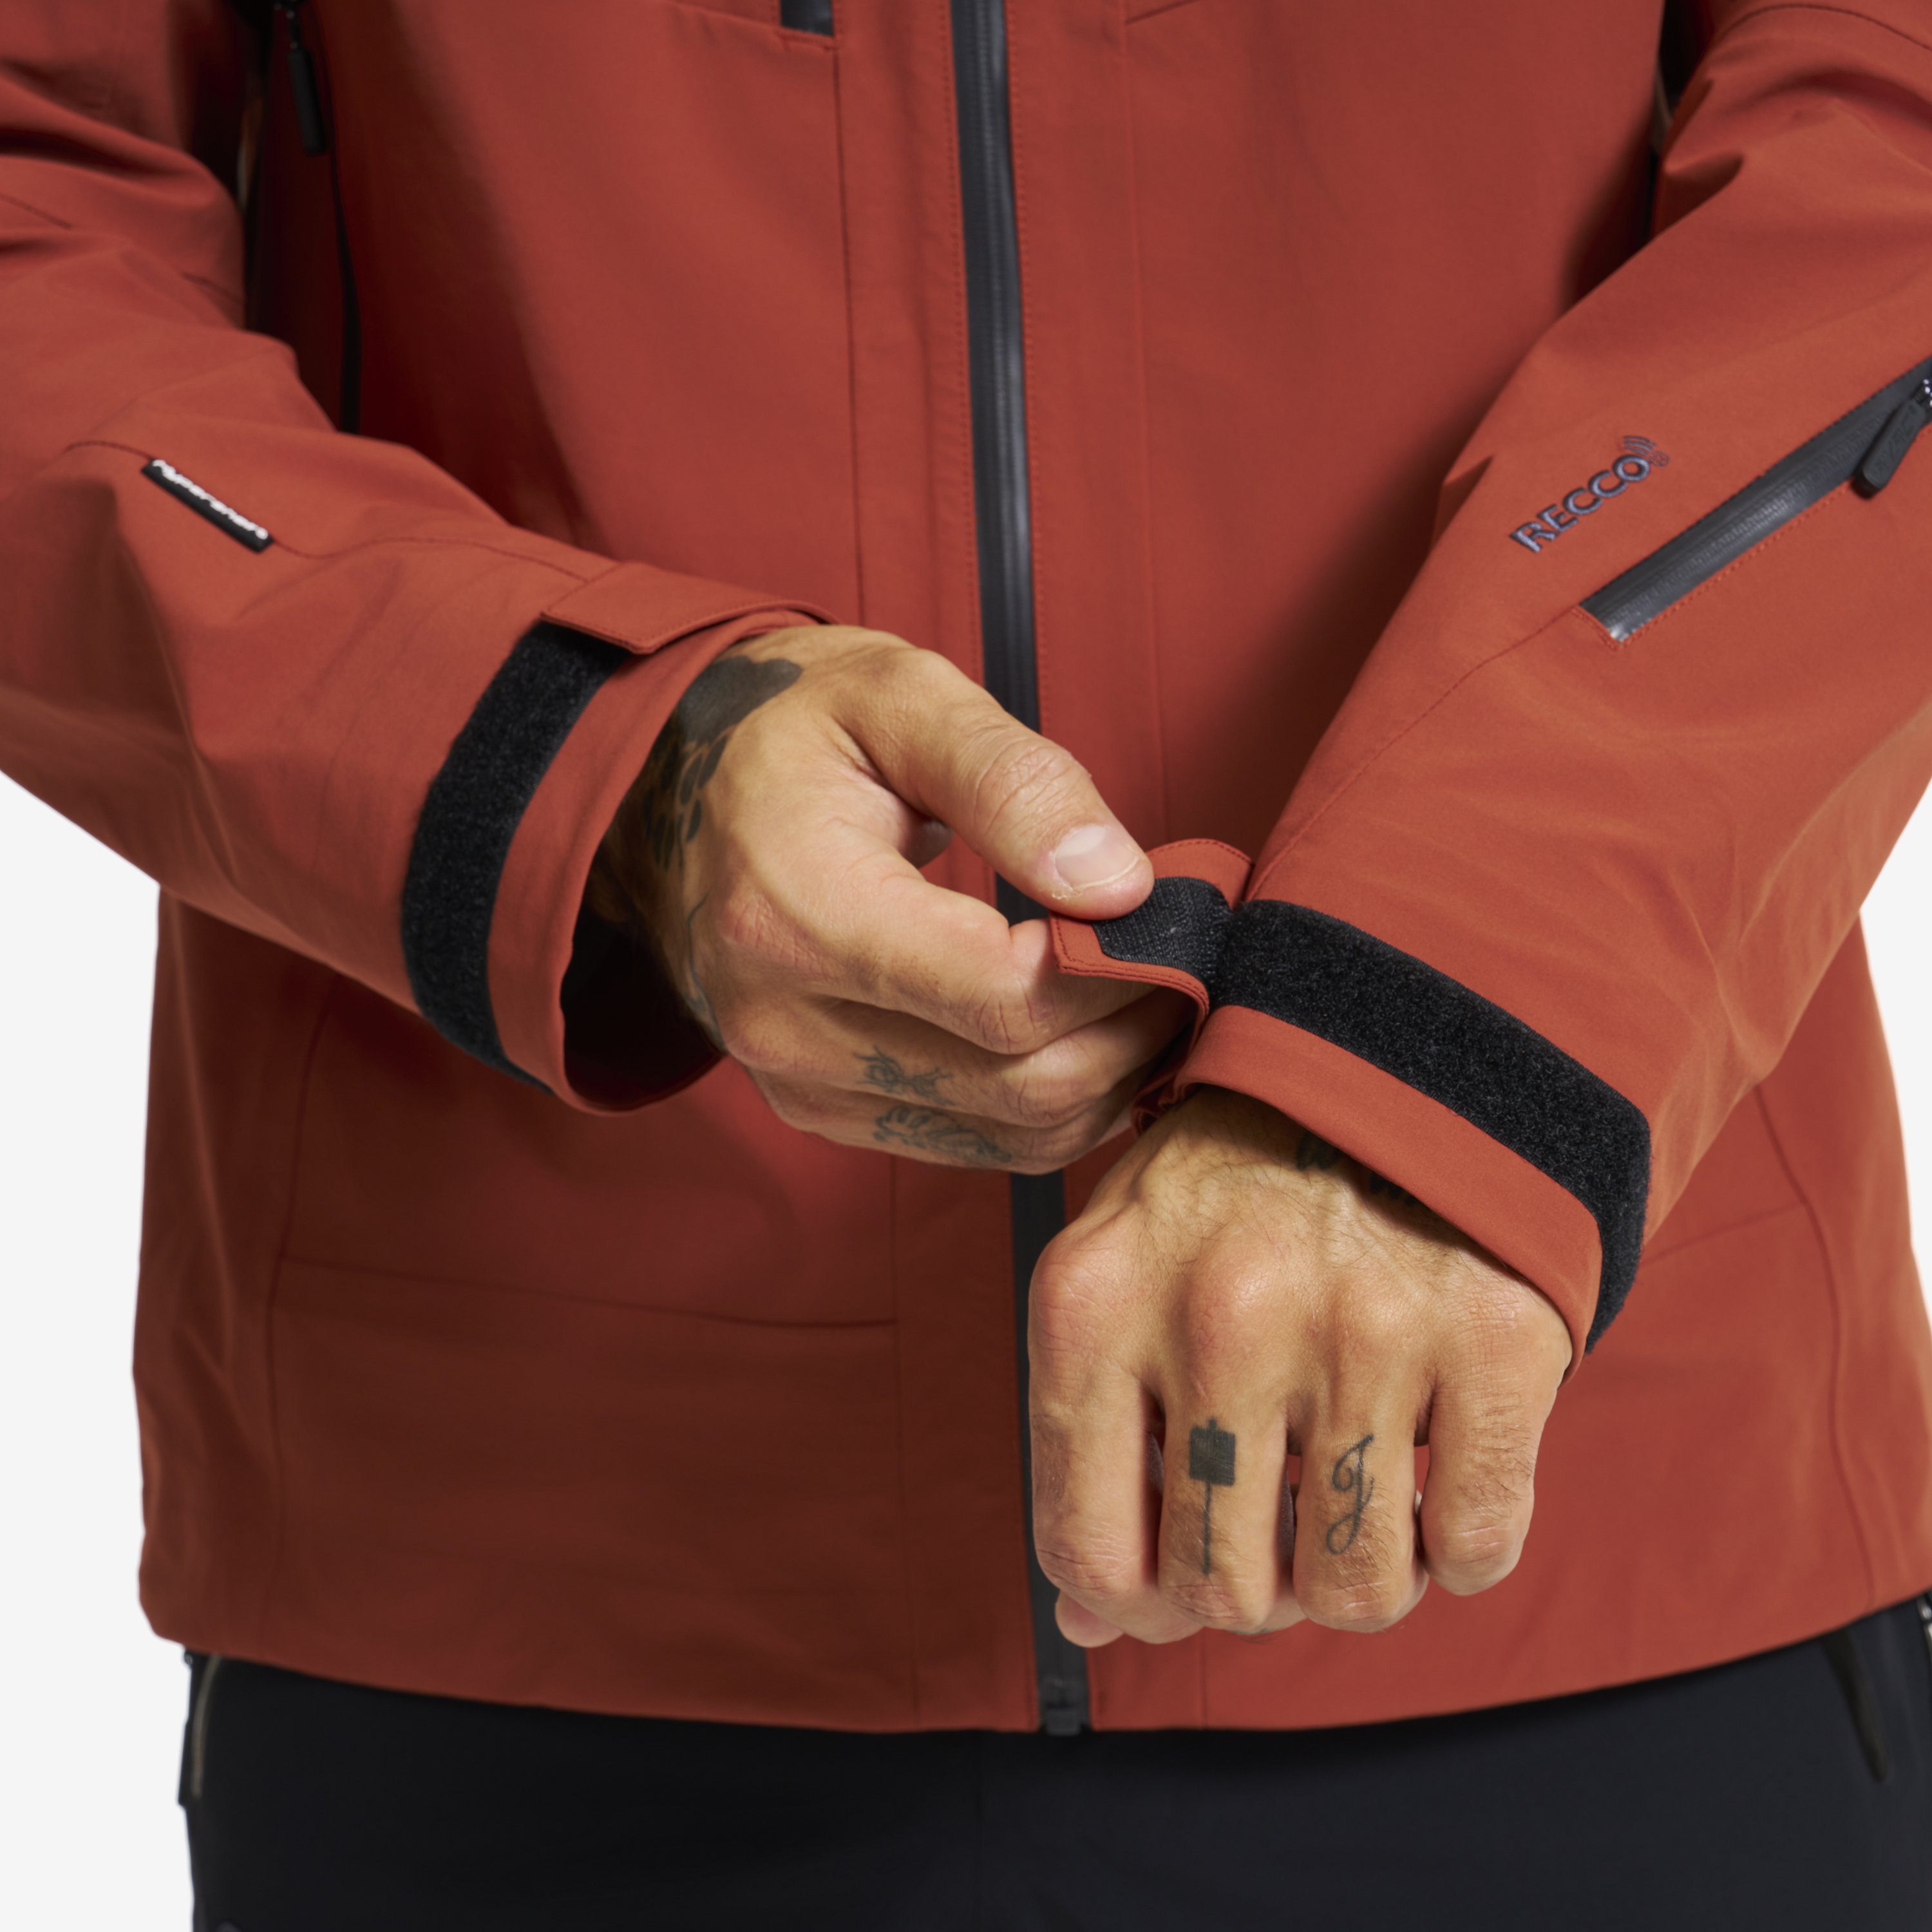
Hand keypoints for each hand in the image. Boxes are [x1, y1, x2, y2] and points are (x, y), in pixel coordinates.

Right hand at [588, 626, 1189, 1171]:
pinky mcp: (821, 1110)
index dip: (1119, 970)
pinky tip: (1088, 1029)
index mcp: (796, 912)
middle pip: (1021, 1082)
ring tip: (1147, 985)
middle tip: (1184, 951)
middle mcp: (785, 1023)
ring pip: (1014, 1134)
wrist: (674, 791)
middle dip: (1134, 1026)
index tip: (1173, 913)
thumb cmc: (794, 729)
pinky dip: (1057, 1101)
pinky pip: (980, 1146)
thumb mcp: (901, 695)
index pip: (1003, 996)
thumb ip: (1014, 780)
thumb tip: (1121, 884)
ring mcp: (799, 1082)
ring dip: (1111, 1074)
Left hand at [1028, 1087, 1572, 1642]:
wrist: (1392, 1053)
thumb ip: (1092, 1436)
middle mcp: (1220, 1318)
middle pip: (1225, 1591)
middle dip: (1257, 1587)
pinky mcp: (1488, 1338)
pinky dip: (1461, 1543)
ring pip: (1357, 1592)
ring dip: (1362, 1575)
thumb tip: (1096, 1625)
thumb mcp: (1123, 1268)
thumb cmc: (1234, 1182)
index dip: (1136, 1603)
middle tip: (1282, 1516)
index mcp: (1098, 1302)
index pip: (1088, 1553)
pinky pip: (1478, 1546)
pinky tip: (1435, 1468)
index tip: (1175, 1574)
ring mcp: (1360, 1329)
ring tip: (1357, 1491)